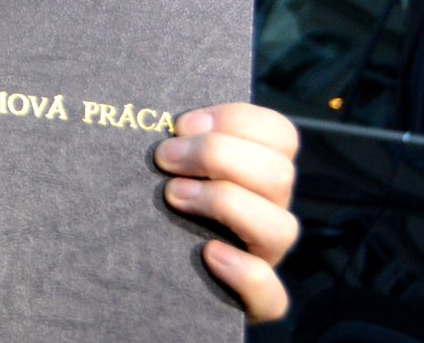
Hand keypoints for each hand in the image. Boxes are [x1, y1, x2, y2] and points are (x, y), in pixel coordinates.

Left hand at [154, 102, 299, 322]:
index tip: (181, 124)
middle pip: (279, 173)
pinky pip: (274, 296)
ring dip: (226, 203)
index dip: (235, 120)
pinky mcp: (254, 302)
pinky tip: (210, 254)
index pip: (279, 135)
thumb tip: (164, 119)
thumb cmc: (149, 207)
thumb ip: (176, 142)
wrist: (141, 273)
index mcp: (257, 173)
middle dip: (217, 155)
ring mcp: (264, 258)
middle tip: (164, 158)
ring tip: (174, 197)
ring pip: (282, 227)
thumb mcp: (166, 167)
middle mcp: (268, 212)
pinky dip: (246, 273)